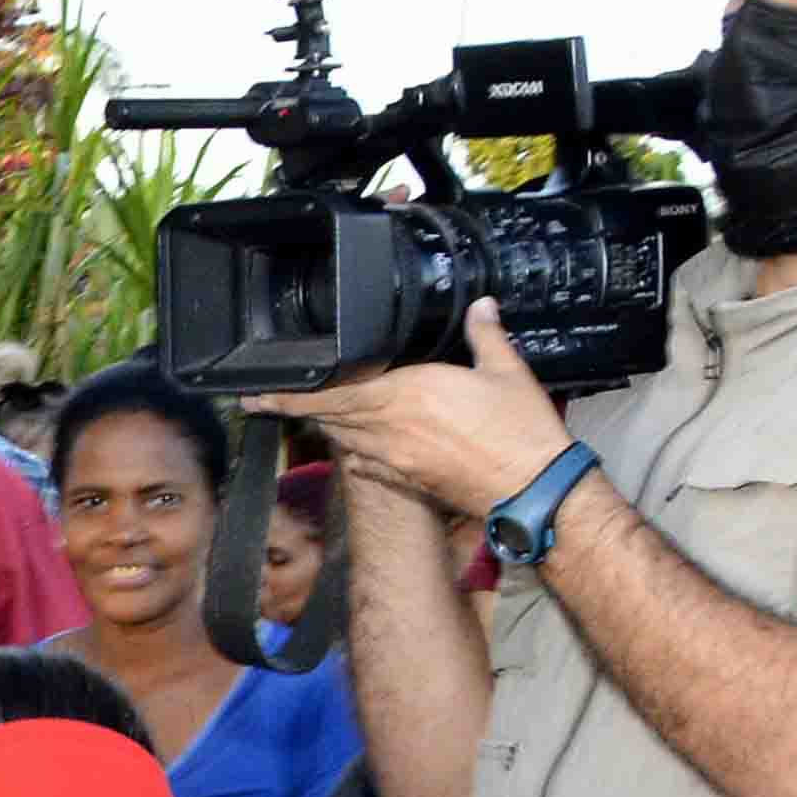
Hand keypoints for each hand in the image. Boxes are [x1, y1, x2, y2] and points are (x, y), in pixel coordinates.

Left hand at [257, 299, 573, 525]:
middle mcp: (391, 428)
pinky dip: (356, 450)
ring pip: (345, 438)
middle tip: (267, 399)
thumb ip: (485, 334)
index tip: (263, 391)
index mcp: (408, 394)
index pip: (335, 392)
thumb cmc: (522, 433)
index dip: (294, 393)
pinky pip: (368, 462)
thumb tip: (481, 307)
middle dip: (297, 407)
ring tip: (308, 412)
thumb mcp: (506, 371)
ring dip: (327, 425)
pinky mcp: (408, 479)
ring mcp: (396, 458)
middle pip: (330, 416)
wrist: (534, 490)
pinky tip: (355, 445)